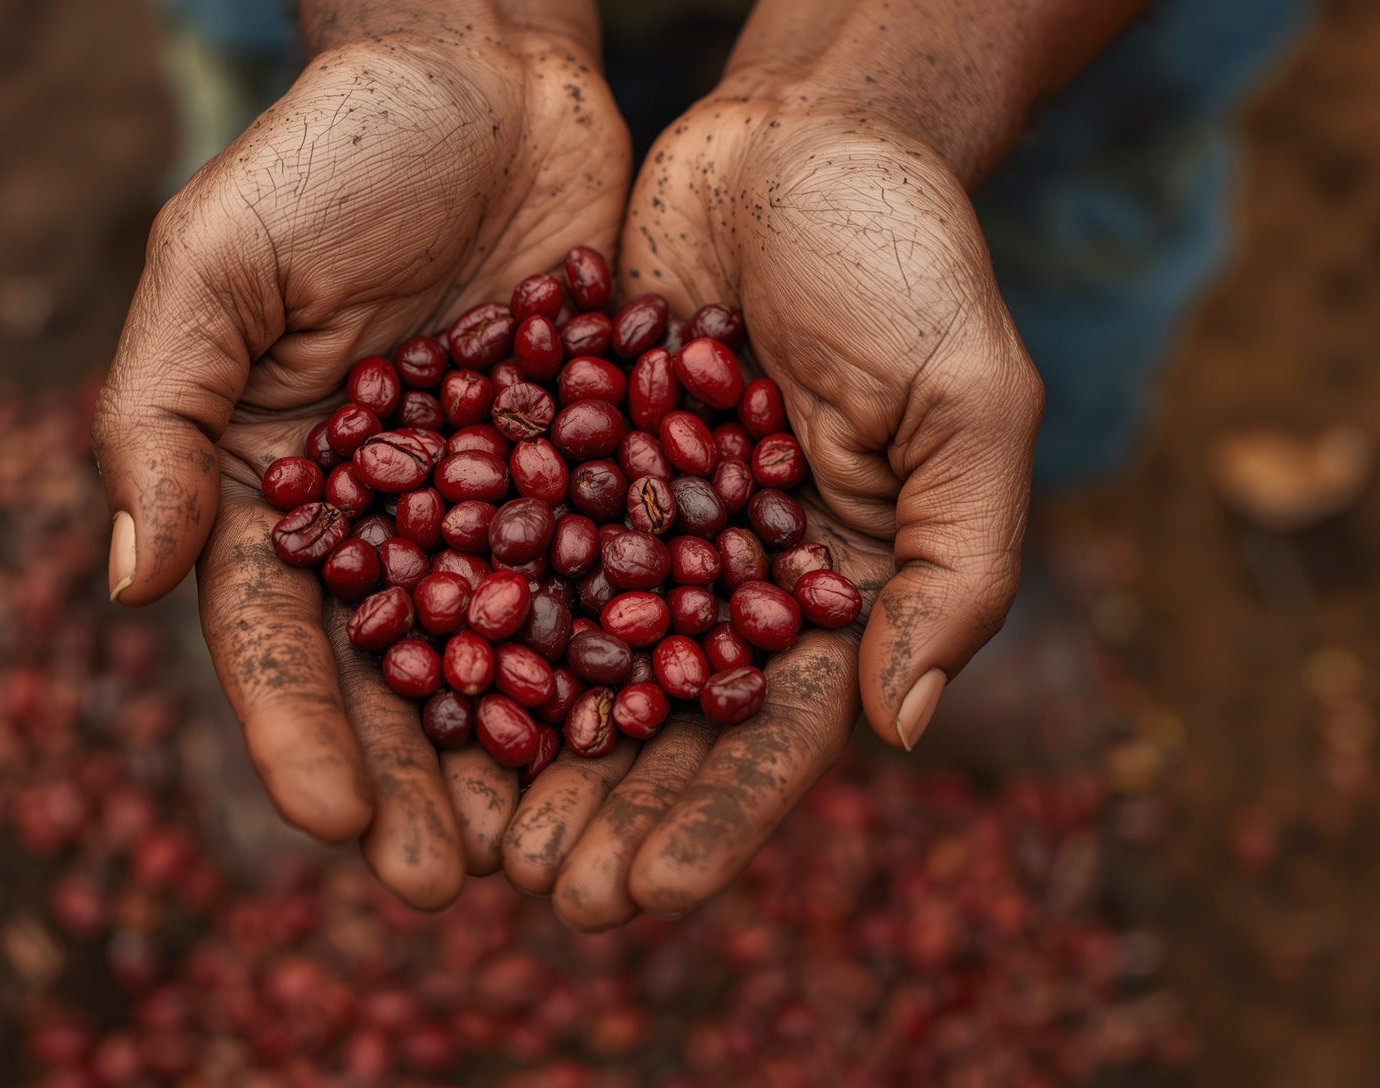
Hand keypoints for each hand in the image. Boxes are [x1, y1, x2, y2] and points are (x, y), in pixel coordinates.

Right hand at [91, 24, 628, 907]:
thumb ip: (160, 414)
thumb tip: (131, 582)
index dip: (298, 731)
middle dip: (414, 781)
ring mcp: (494, 501)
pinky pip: (610, 574)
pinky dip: (626, 655)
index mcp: (275, 486)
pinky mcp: (592, 467)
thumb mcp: (216, 263)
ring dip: (523, 755)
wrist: (487, 71)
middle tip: (449, 885)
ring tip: (550, 848)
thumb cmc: (330, 153)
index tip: (335, 822)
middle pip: (394, 674)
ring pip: (507, 650)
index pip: (275, 635)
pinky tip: (653, 730)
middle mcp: (386, 516)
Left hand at [489, 90, 1042, 926]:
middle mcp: (723, 574)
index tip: (649, 894)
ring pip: (568, 656)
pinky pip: (503, 550)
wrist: (798, 134)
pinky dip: (461, 619)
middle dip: (602, 810)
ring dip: (520, 748)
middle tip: (536, 894)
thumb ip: (958, 562)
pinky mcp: (562, 457)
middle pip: (655, 720)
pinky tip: (409, 681)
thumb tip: (903, 726)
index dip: (713, 819)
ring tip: (465, 825)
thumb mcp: (970, 403)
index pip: (771, 735)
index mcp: (829, 590)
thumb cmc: (908, 258)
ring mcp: (639, 520)